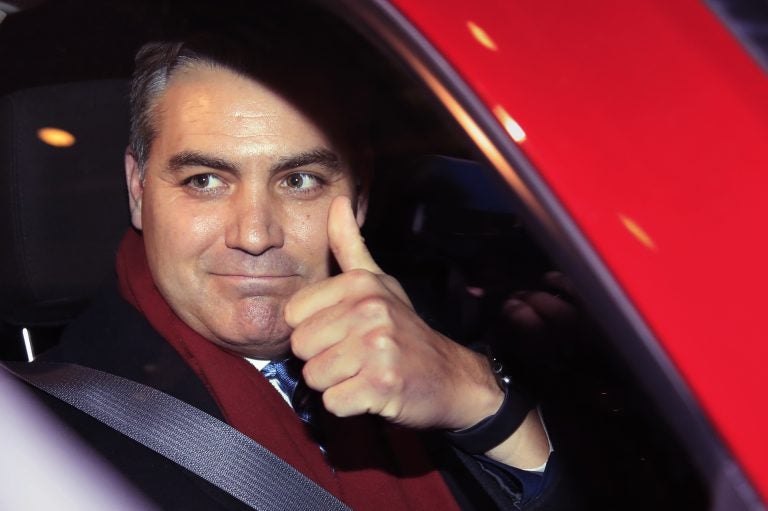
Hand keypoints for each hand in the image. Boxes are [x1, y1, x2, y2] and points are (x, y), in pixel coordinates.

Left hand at [284, 196, 503, 430]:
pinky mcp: (381, 385)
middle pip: (300, 346)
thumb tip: (337, 201)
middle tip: (355, 356)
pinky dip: (348, 404)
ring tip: (363, 372)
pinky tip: (371, 391)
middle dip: (322, 358)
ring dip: (335, 382)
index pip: (293, 314)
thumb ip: (349, 245)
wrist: (451, 377)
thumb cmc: (405, 331)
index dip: (313, 328)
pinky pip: (332, 401)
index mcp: (360, 283)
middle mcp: (369, 310)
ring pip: (313, 376)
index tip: (342, 331)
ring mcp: (377, 348)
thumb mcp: (379, 283)